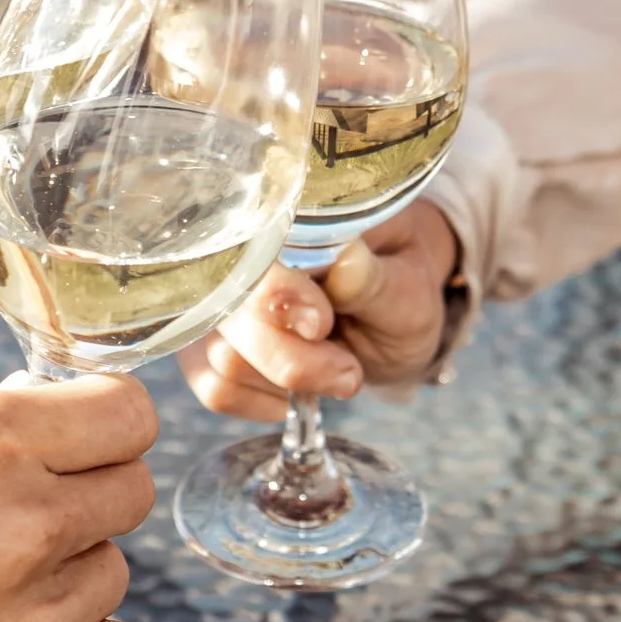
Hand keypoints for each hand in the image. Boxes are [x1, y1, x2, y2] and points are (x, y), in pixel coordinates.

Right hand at [180, 199, 458, 418]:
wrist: (396, 318)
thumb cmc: (402, 290)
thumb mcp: (407, 287)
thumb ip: (375, 281)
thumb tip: (346, 260)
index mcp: (289, 219)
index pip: (251, 249)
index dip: (276, 293)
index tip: (321, 324)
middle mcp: (239, 256)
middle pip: (230, 315)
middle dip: (292, 359)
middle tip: (348, 370)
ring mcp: (220, 303)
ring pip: (222, 358)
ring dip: (287, 383)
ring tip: (335, 370)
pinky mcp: (212, 347)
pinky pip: (216, 388)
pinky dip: (263, 402)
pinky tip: (297, 391)